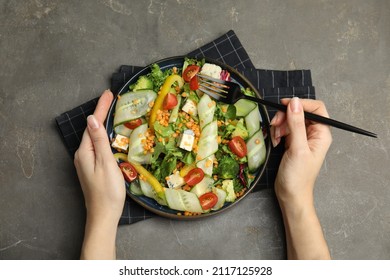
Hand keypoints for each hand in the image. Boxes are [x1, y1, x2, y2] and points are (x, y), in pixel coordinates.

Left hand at [74, 90, 124, 258]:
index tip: (108, 93)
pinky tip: (110, 134)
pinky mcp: (93, 168)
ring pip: (95, 137)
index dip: (101, 108)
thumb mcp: (105, 163)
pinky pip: (97, 146)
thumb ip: (99, 141)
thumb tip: (92, 119)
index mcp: (85, 152)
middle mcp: (83, 155)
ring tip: (111, 111)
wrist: (104, 215)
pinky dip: (104, 135)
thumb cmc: (108, 191)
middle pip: (92, 129)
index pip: (93, 125)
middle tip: (111, 98)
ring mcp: (87, 162)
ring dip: (102, 123)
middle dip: (101, 113)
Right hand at [271, 97, 331, 207]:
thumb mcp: (297, 148)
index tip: (284, 104)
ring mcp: (303, 138)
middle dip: (285, 116)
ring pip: (290, 120)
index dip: (300, 103)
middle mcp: (314, 134)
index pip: (316, 108)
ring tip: (275, 138)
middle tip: (274, 124)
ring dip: (280, 125)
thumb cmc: (298, 176)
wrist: (291, 195)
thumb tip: (295, 102)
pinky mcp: (293, 143)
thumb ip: (296, 124)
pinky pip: (285, 129)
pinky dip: (278, 132)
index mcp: (322, 133)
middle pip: (300, 112)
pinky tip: (275, 142)